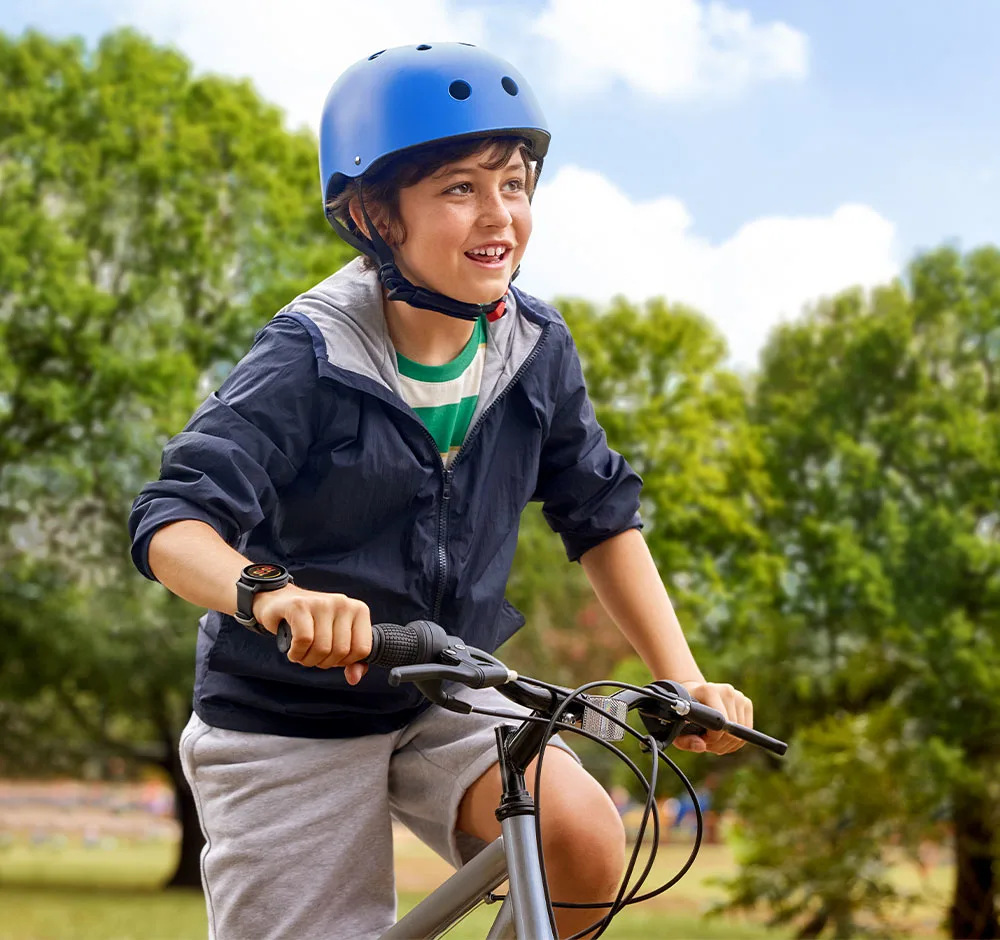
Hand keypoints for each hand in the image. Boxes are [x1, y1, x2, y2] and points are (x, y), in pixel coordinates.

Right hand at [252, 586, 371, 684]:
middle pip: (341, 651)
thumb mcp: (336, 640)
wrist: (280, 602)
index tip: (331, 655)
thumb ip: (351, 661)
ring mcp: (322, 603)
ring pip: (322, 648)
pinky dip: (296, 653)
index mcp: (359, 610)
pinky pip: (304, 640)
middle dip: (323, 662)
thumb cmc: (312, 625)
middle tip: (312, 655)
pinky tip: (292, 650)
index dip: (344, 661)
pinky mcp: (300, 606)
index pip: (363, 649)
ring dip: (308, 660)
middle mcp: (343, 603)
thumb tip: (354, 679)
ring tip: (302, 653)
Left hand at [673, 680, 752, 754]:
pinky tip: (722, 736)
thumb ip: (685, 740)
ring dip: (726, 743)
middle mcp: (726, 691)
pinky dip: (735, 740)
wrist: (693, 694)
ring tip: (712, 739)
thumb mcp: (677, 725)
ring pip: (740, 734)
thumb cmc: (685, 712)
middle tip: (706, 742)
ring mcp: (738, 696)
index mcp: (709, 690)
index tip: (702, 739)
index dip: (712, 737)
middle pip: (731, 730)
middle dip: (719, 743)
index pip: (720, 722)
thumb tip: (701, 747)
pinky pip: (747, 731)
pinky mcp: (746, 703)